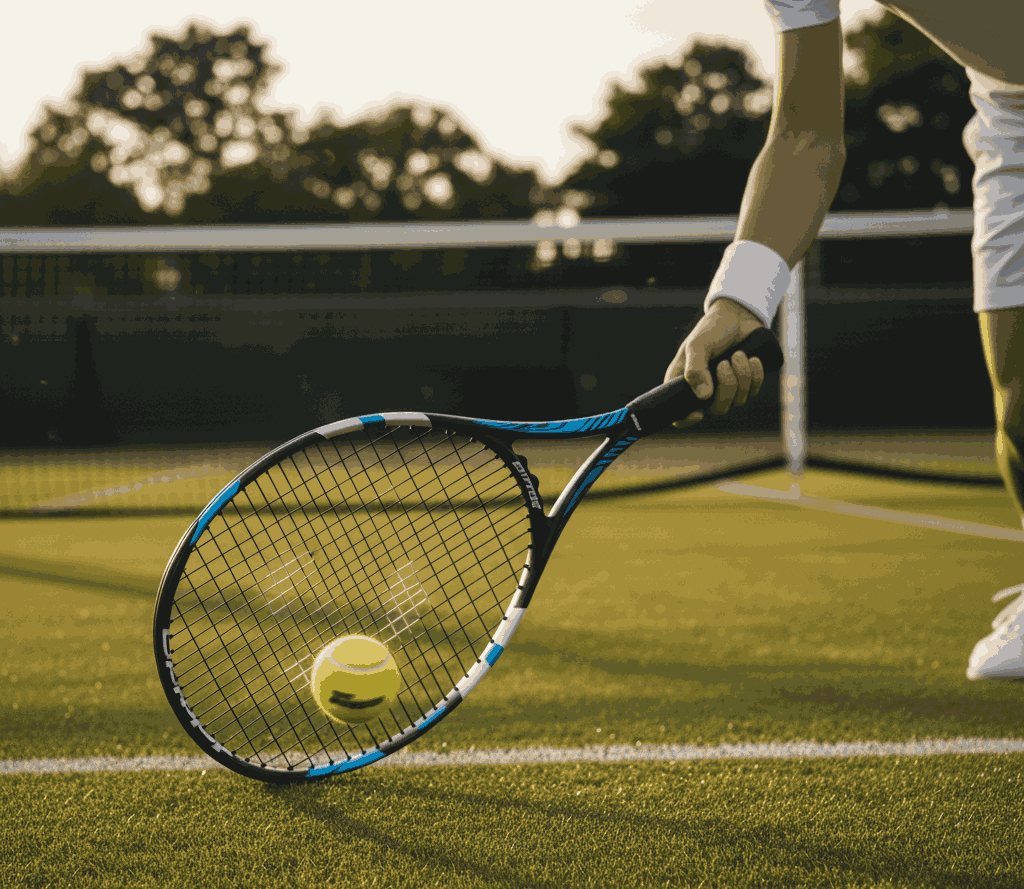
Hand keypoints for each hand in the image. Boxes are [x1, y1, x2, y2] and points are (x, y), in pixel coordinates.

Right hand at [664, 298, 766, 427]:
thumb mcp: (698, 345)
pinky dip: (755, 375)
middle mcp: (704, 391)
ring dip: (742, 376)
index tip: (698, 413)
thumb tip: (703, 397)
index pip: (679, 415)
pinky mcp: (745, 384)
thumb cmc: (712, 329)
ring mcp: (726, 389)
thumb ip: (695, 369)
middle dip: (726, 387)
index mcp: (684, 383)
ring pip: (738, 401)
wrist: (737, 316)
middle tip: (725, 363)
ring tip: (739, 354)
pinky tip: (752, 358)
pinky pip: (753, 392)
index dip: (686, 420)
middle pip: (717, 410)